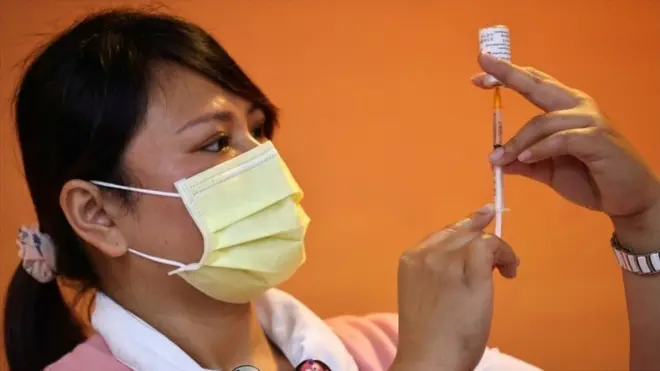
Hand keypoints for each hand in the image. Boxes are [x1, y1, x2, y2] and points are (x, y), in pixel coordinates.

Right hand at [392, 205, 518, 370]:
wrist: (429, 359)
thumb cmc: (427, 336)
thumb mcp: (426, 294)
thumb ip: (438, 272)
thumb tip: (465, 258)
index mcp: (410, 259)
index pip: (442, 234)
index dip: (465, 228)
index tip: (482, 219)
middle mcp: (426, 254)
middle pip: (460, 232)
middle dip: (482, 239)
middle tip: (501, 260)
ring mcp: (446, 260)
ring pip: (477, 237)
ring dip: (497, 249)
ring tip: (507, 269)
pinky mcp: (469, 270)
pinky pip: (491, 245)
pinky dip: (505, 253)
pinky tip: (510, 270)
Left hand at [473, 53, 659, 248]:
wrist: (626, 198)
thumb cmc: (590, 179)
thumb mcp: (547, 171)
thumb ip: (524, 163)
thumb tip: (496, 160)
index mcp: (564, 107)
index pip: (533, 84)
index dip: (507, 76)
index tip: (478, 76)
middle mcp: (576, 105)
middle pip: (537, 85)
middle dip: (508, 76)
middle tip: (480, 74)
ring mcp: (589, 120)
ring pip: (543, 122)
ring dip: (518, 142)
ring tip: (500, 159)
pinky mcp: (596, 138)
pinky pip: (561, 139)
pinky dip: (540, 149)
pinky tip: (526, 159)